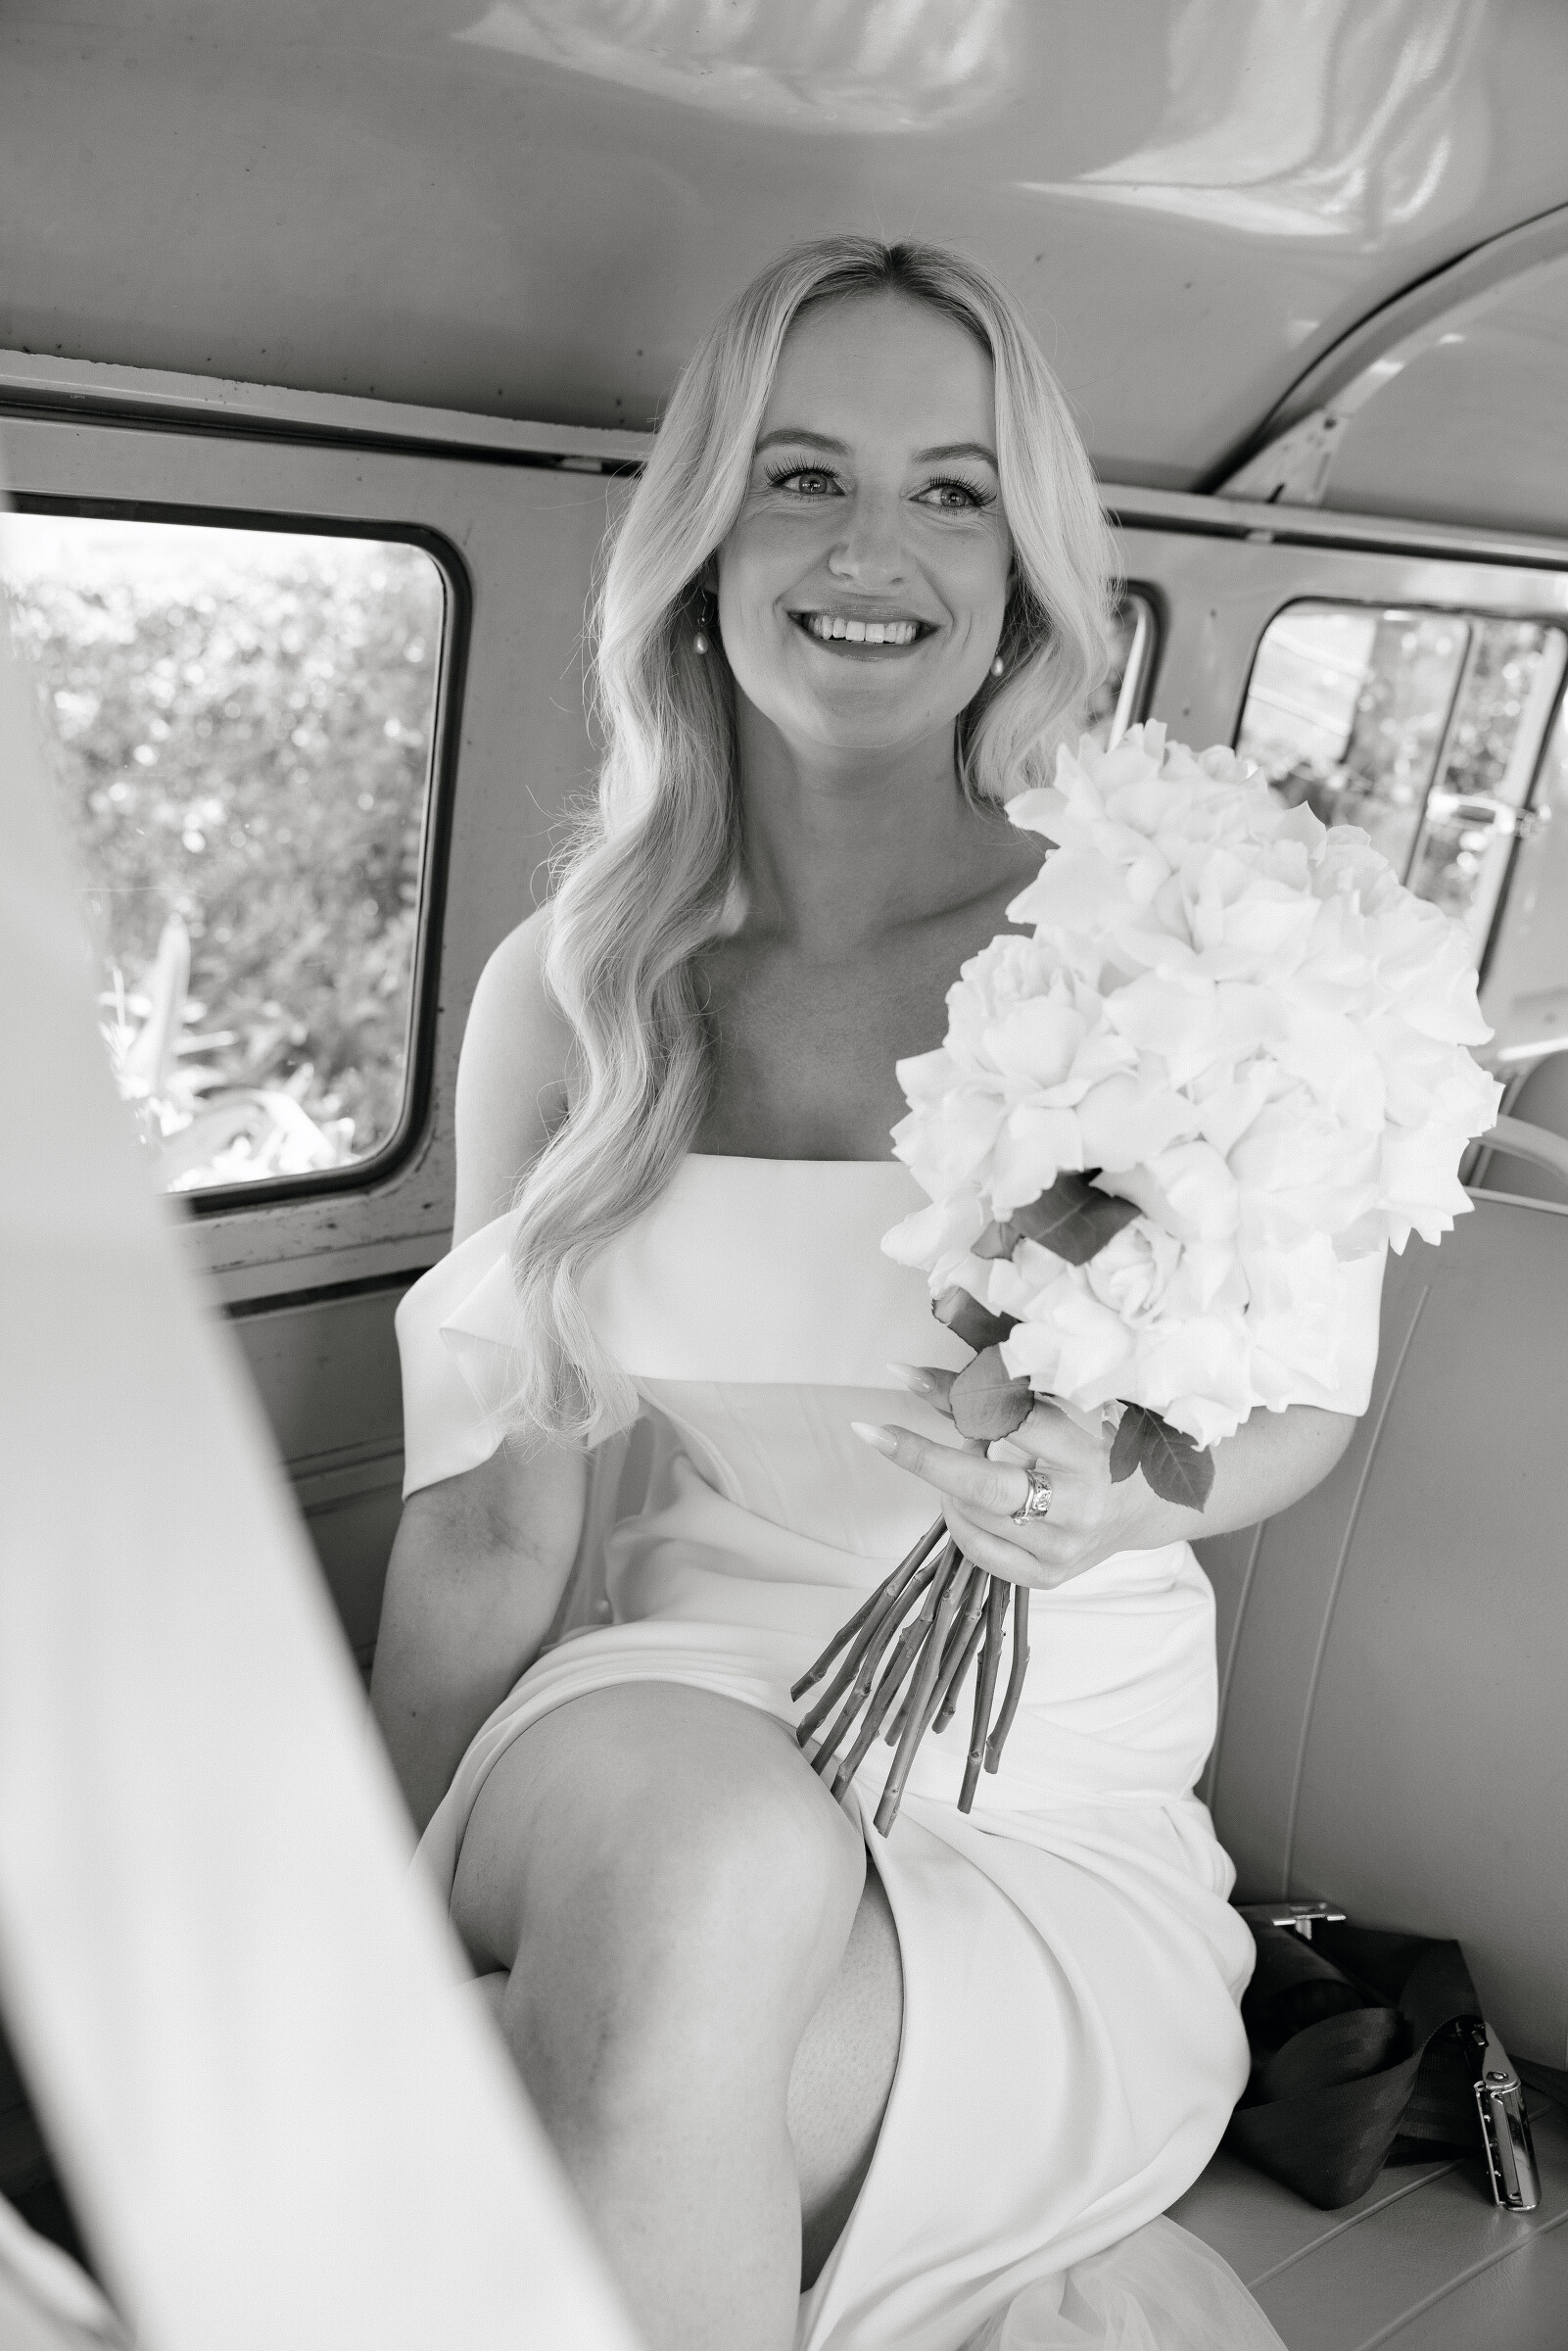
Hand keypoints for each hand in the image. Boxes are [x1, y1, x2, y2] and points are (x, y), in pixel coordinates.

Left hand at [851, 1367, 1152, 1589]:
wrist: (1144, 1504)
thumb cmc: (1099, 1441)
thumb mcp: (1063, 1408)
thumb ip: (998, 1396)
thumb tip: (919, 1377)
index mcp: (1090, 1453)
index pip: (1012, 1421)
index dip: (956, 1395)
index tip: (904, 1375)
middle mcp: (1079, 1506)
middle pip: (984, 1485)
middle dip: (924, 1458)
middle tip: (875, 1433)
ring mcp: (1063, 1548)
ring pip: (975, 1517)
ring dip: (949, 1484)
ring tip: (963, 1463)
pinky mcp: (1048, 1577)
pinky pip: (979, 1551)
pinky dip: (959, 1521)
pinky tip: (960, 1501)